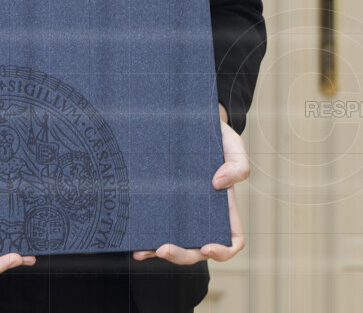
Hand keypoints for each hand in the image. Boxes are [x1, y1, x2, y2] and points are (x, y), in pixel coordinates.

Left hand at [133, 105, 248, 265]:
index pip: (232, 240)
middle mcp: (203, 215)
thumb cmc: (216, 135)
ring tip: (145, 249)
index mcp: (224, 208)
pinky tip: (134, 245)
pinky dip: (147, 241)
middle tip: (163, 248)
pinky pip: (157, 229)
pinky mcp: (163, 204)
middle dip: (182, 254)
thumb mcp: (232, 144)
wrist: (189, 120)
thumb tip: (219, 184)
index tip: (207, 247)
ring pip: (175, 243)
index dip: (222, 251)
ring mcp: (182, 212)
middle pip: (198, 249)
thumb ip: (238, 164)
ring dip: (160, 252)